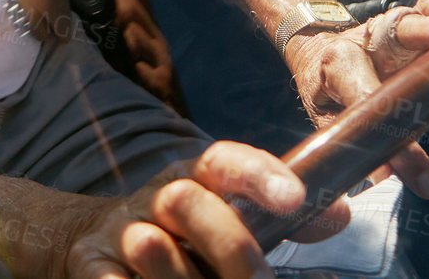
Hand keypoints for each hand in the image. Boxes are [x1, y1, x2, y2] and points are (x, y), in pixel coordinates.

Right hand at [59, 141, 350, 278]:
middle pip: (188, 200)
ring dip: (179, 274)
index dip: (258, 174)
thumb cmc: (184, 238)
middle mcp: (157, 199)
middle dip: (229, 244)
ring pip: (149, 245)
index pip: (224, 161)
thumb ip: (276, 220)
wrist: (95, 245)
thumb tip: (338, 212)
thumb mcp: (227, 220)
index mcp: (196, 180)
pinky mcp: (90, 266)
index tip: (294, 199)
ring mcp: (121, 234)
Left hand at [109, 0, 188, 115]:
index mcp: (144, 29)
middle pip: (144, 16)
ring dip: (138, 36)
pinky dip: (146, 72)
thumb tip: (80, 9)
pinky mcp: (164, 86)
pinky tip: (139, 68)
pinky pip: (156, 76)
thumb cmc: (136, 77)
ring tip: (128, 30)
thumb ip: (108, 30)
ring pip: (151, 42)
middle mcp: (155, 41)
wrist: (164, 114)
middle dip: (131, 6)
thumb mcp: (120, 50)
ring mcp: (162, 63)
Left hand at [283, 0, 428, 197]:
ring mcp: (393, 26)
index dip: (396, 136)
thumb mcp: (326, 122)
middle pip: (401, 30)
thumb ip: (350, 147)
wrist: (318, 49)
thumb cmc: (326, 91)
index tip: (426, 178)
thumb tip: (380, 175)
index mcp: (337, 66)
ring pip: (425, 10)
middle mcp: (367, 38)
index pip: (366, 96)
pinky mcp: (413, 20)